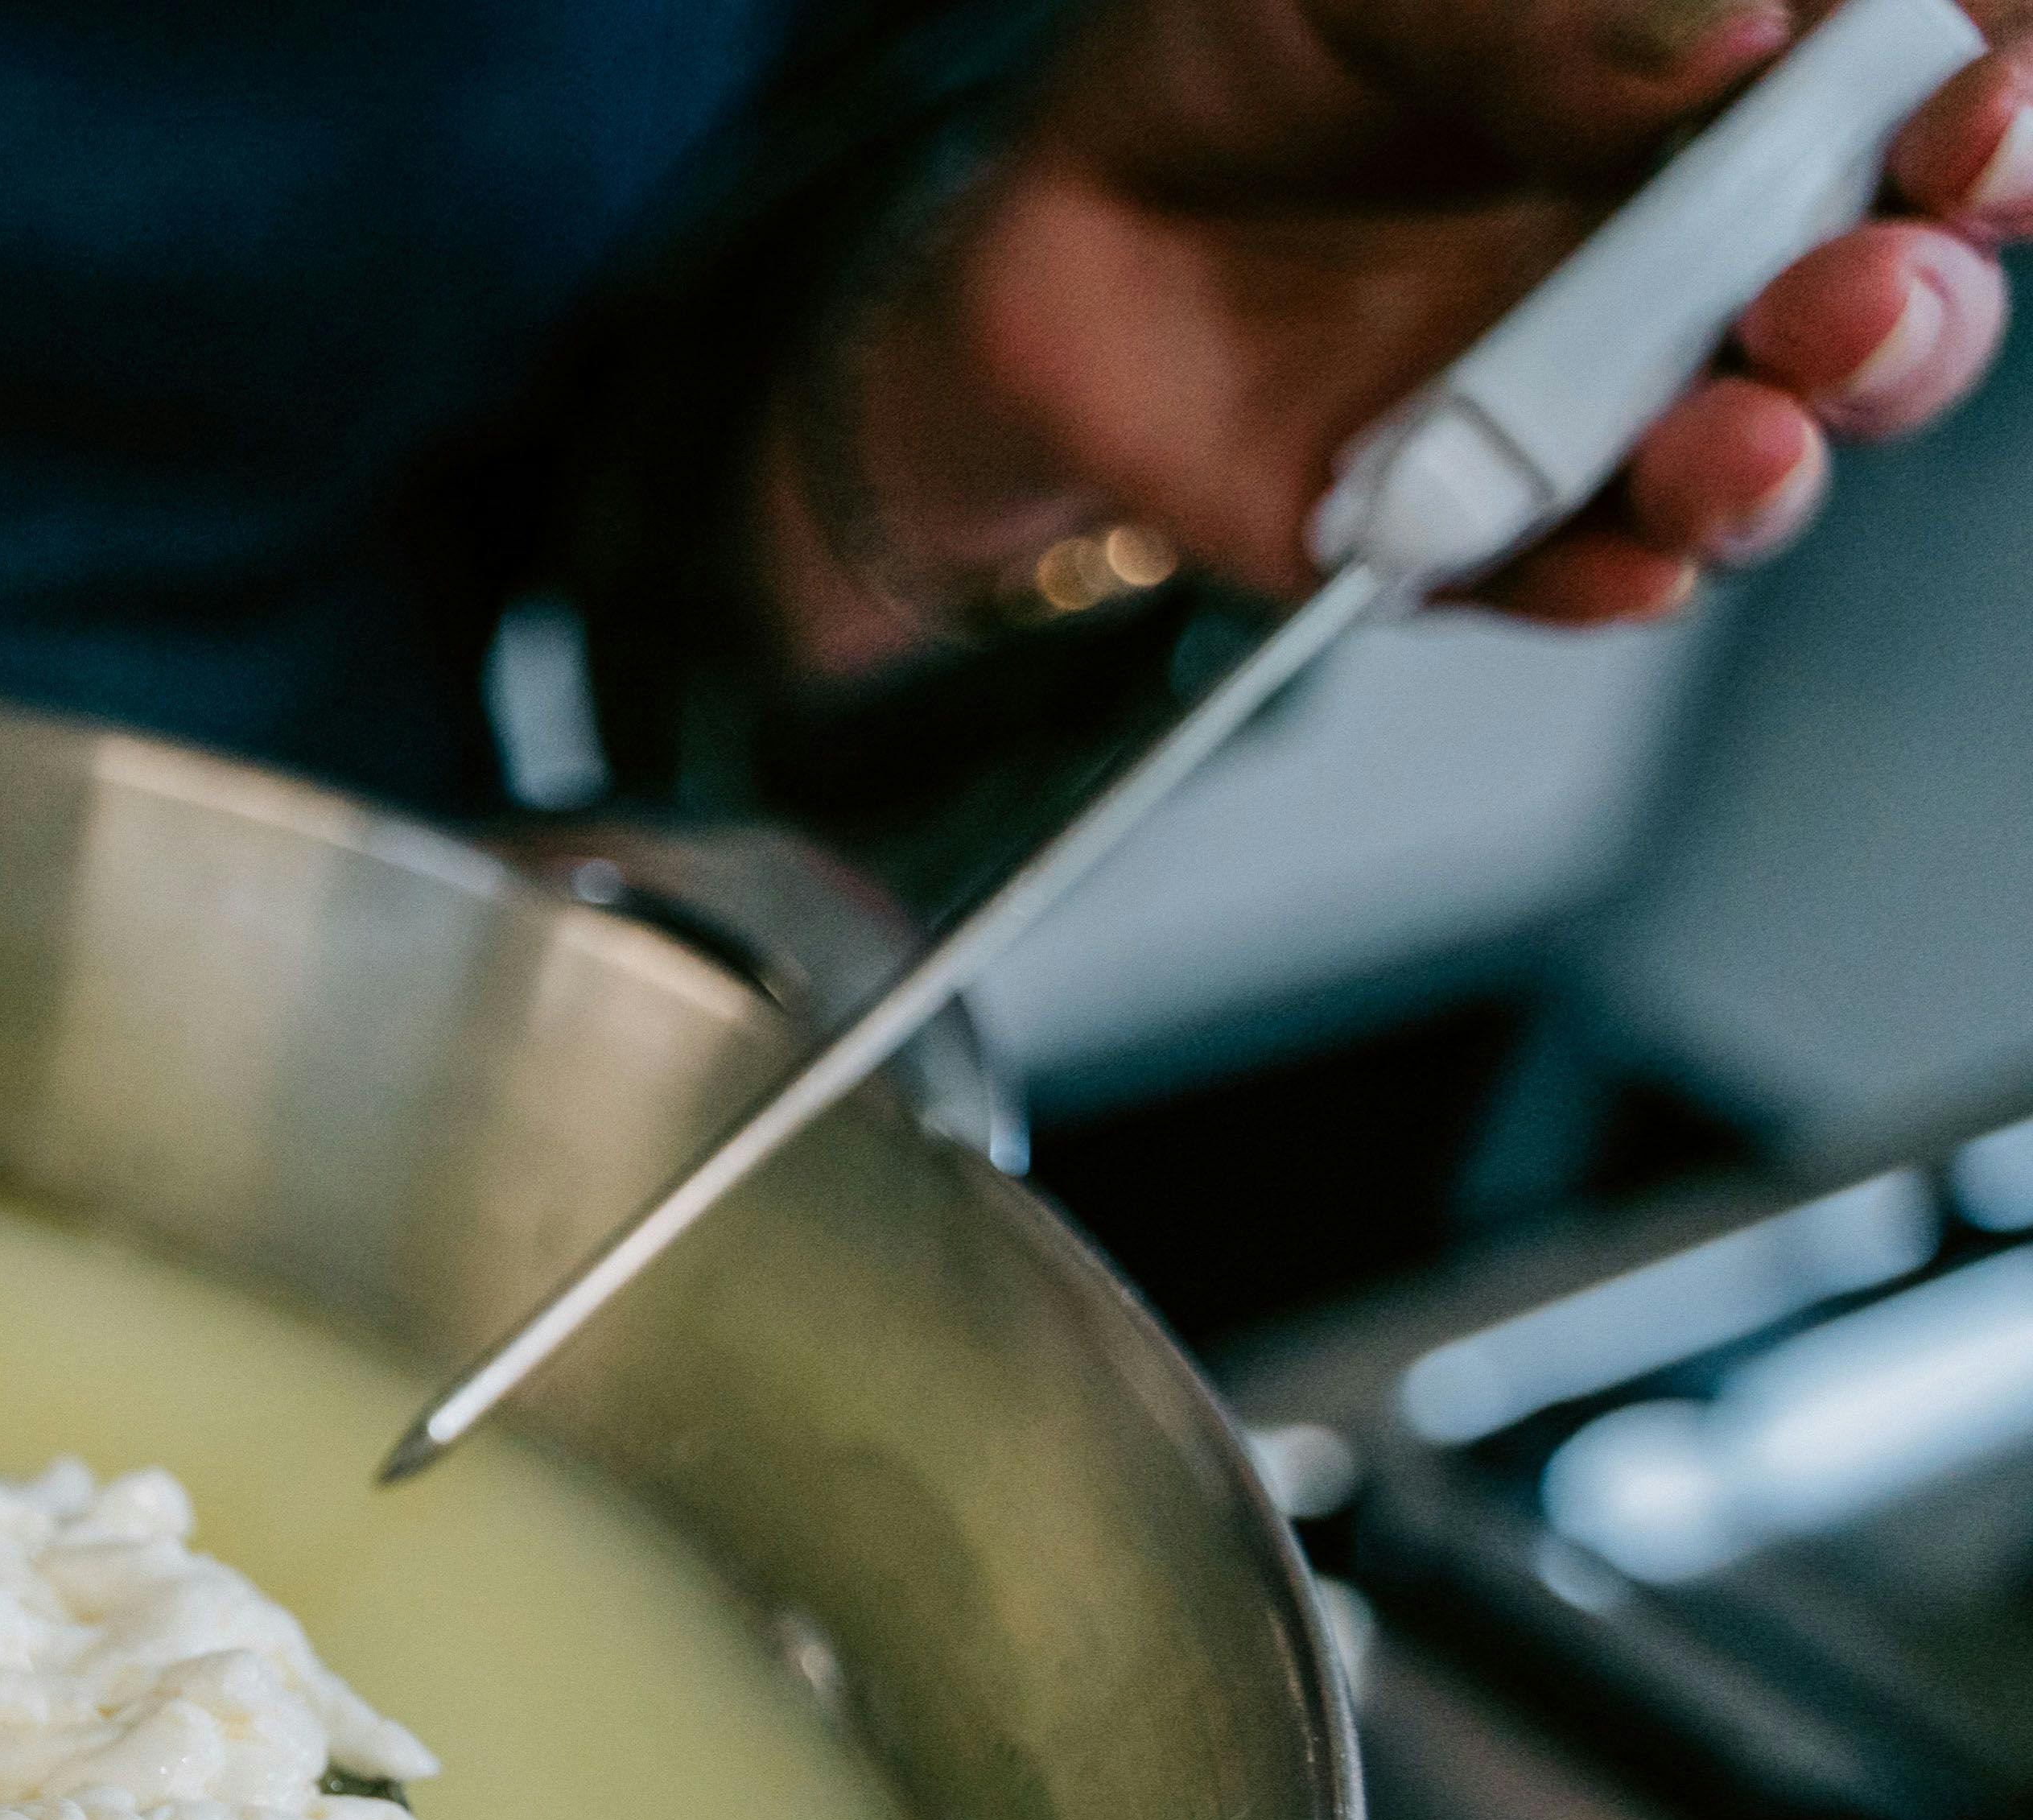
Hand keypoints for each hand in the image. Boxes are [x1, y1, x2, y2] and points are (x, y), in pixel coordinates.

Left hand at [771, 0, 2032, 670]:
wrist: (1064, 208)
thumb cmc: (1257, 56)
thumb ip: (1541, 15)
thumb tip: (1732, 30)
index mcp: (1742, 94)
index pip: (1936, 107)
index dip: (1999, 117)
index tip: (1980, 112)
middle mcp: (1705, 260)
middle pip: (1890, 312)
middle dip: (1907, 319)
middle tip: (1851, 299)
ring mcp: (1593, 409)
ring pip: (1747, 467)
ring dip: (1767, 466)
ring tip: (1736, 442)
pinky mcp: (1463, 532)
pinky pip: (1561, 577)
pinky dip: (1598, 579)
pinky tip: (1621, 565)